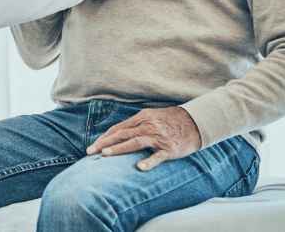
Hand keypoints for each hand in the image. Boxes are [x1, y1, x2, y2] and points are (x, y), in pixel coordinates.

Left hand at [86, 106, 201, 170]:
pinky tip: (139, 167)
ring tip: (106, 155)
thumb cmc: (169, 120)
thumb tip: (118, 133)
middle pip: (122, 134)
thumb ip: (136, 124)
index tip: (94, 146)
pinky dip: (148, 162)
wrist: (194, 122)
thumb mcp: (151, 116)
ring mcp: (158, 137)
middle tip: (91, 152)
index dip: (104, 137)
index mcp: (141, 118)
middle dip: (104, 143)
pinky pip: (157, 156)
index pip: (118, 128)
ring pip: (135, 142)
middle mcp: (147, 126)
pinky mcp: (169, 149)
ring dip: (119, 148)